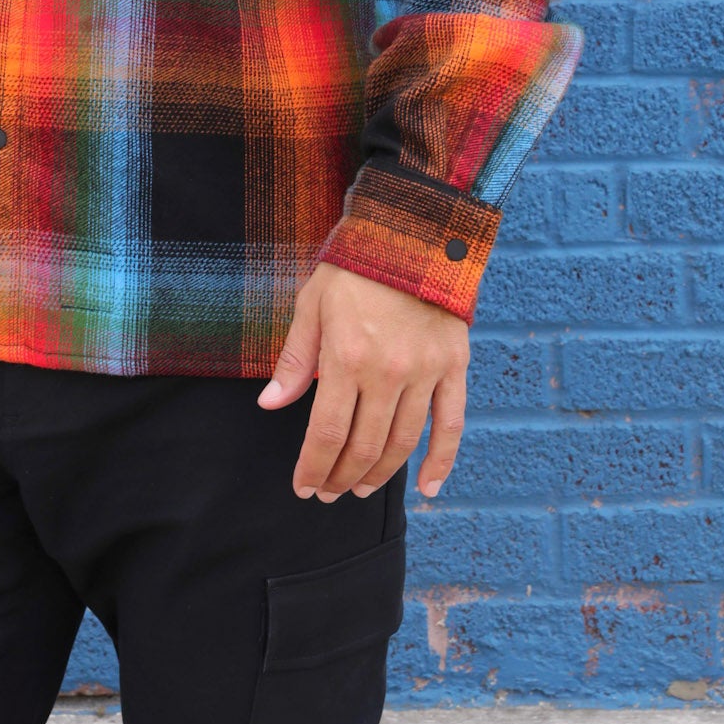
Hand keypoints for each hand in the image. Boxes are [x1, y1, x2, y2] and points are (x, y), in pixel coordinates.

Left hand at [257, 262, 468, 502]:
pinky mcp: (453, 366)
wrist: (413, 231)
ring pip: (402, 443)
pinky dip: (441, 461)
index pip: (326, 434)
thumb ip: (294, 358)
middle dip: (340, 478)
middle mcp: (387, 372)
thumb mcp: (312, 304)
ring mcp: (424, 372)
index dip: (312, 468)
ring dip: (379, 475)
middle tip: (327, 492)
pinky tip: (427, 487)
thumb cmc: (354, 266)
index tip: (303, 487)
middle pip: (363, 447)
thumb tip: (269, 404)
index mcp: (346, 357)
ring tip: (360, 489)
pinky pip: (451, 425)